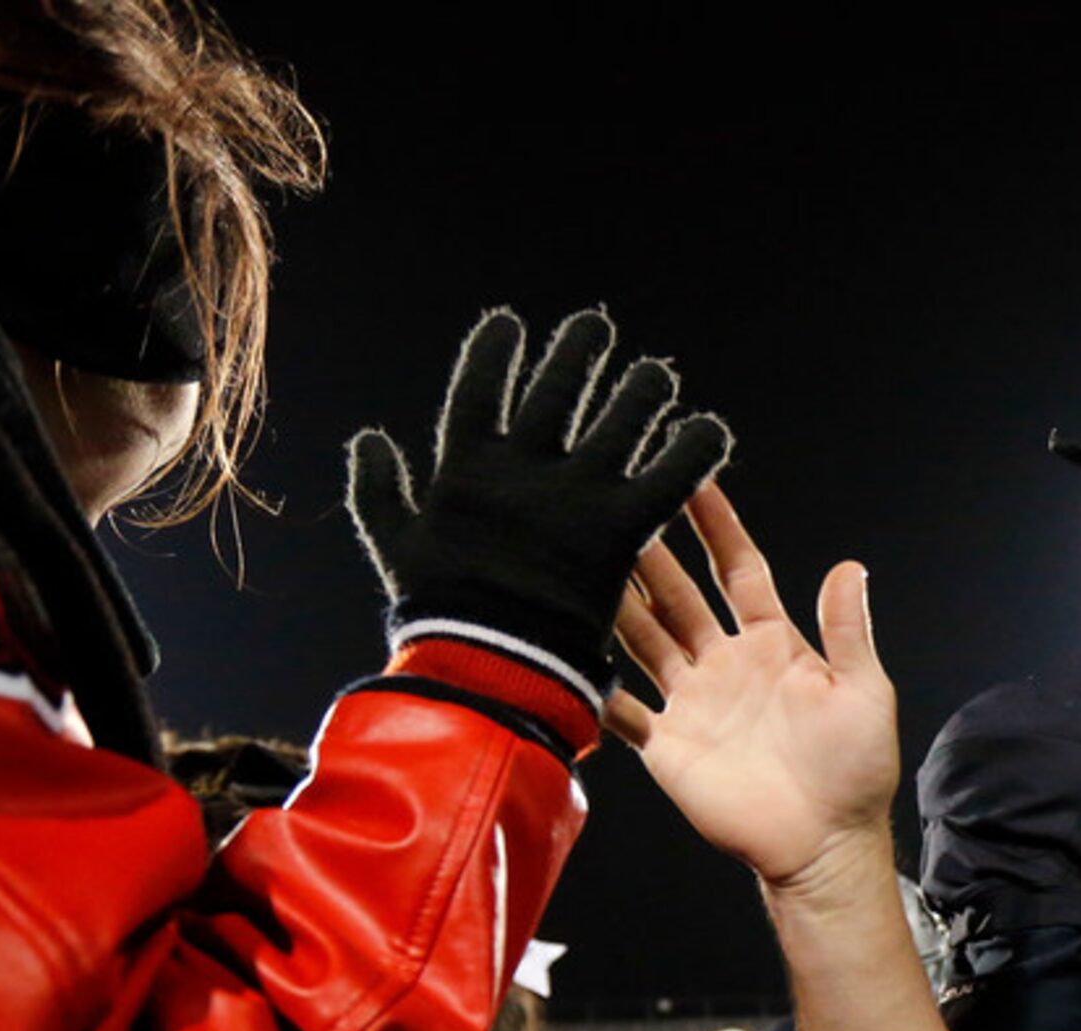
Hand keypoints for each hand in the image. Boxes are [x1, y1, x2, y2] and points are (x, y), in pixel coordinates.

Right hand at [348, 308, 730, 706]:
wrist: (494, 659)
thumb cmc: (441, 612)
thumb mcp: (392, 544)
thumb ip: (378, 490)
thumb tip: (368, 439)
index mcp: (468, 465)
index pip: (479, 388)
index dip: (493, 352)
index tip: (507, 321)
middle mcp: (527, 465)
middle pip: (560, 389)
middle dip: (578, 352)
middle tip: (595, 326)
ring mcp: (577, 492)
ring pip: (621, 420)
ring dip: (643, 391)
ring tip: (657, 376)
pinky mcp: (622, 526)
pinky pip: (670, 476)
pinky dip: (693, 450)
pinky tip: (712, 429)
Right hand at [609, 481, 899, 888]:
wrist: (825, 845)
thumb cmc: (855, 772)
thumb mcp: (863, 692)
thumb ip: (847, 631)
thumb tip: (849, 567)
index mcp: (774, 644)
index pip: (738, 570)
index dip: (717, 527)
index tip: (693, 478)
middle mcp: (725, 663)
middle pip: (677, 595)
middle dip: (648, 550)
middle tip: (615, 504)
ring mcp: (692, 701)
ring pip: (642, 636)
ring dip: (614, 599)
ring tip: (579, 554)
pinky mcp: (667, 744)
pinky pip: (621, 708)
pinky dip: (594, 684)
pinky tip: (563, 648)